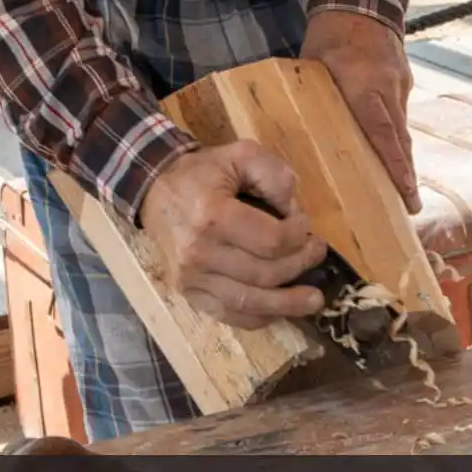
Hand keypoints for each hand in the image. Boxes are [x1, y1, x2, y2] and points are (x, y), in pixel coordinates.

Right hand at [138, 140, 327, 328]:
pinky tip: (280, 311)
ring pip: (250, 301)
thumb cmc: (202, 172)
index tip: (306, 225)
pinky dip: (259, 317)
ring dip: (288, 304)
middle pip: (265, 274)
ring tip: (314, 300)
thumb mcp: (240, 154)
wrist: (154, 190)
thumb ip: (273, 174)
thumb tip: (293, 209)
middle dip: (300, 265)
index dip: (298, 236)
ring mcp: (191, 278)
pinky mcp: (188, 293)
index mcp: (213, 215)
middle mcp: (199, 252)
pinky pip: (229, 314)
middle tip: (317, 253)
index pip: (271, 240)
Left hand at [301, 10, 421, 214]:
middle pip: (400, 140)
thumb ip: (310, 97)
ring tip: (404, 191)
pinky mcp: (403, 79)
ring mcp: (400, 85)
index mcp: (365, 88)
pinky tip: (394, 153)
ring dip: (404, 158)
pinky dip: (398, 136)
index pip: (382, 134)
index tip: (406, 194)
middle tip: (412, 208)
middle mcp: (388, 90)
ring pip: (402, 129)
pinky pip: (400, 114)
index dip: (395, 167)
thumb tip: (293, 131)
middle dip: (406, 175)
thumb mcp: (312, 63)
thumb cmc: (330, 32)